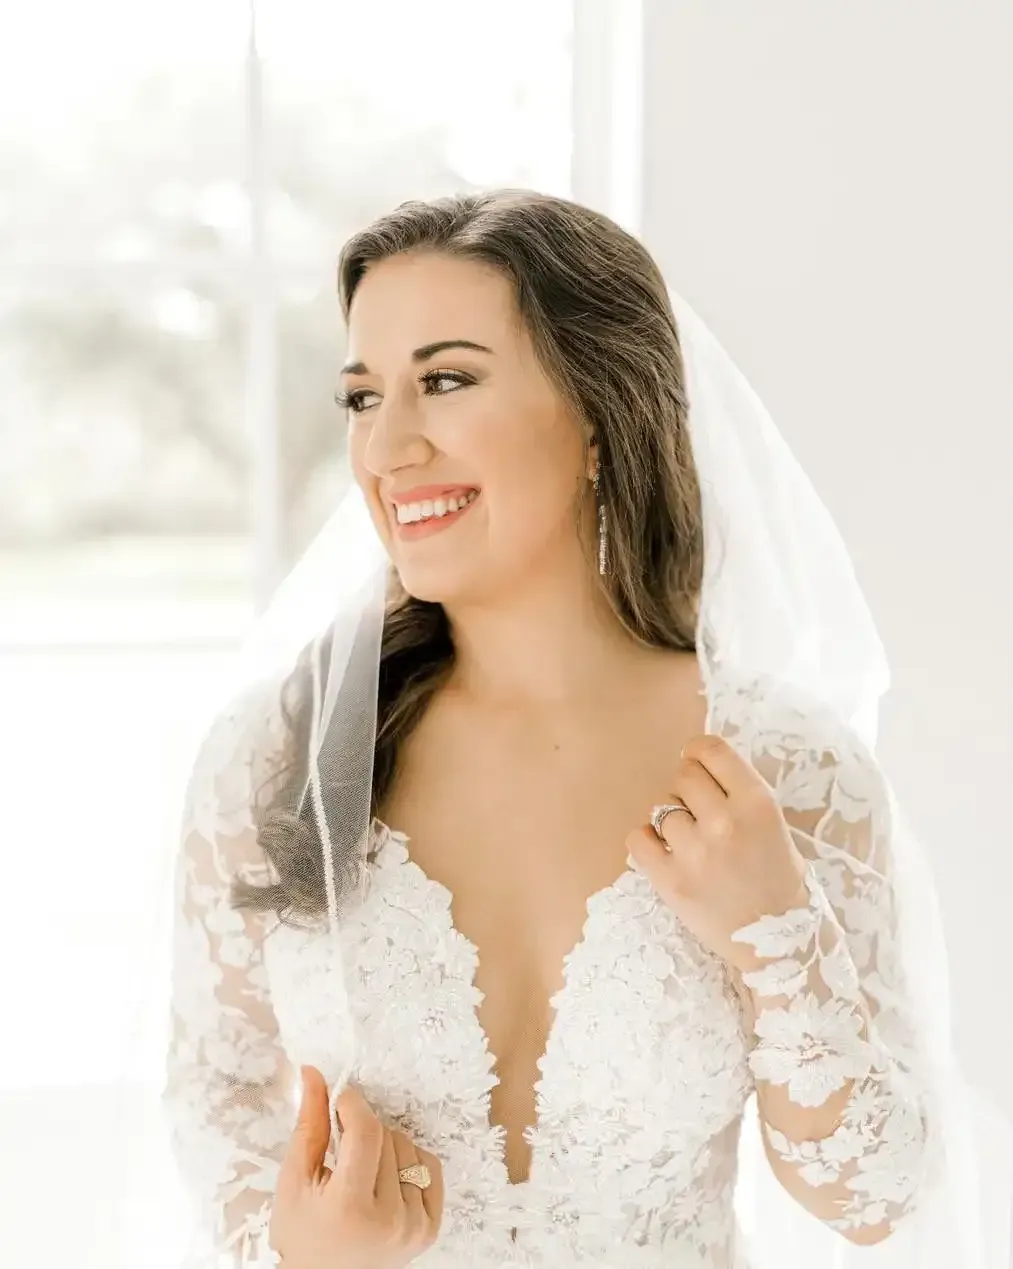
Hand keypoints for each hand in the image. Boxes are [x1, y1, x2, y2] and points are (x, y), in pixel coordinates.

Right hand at [269, 1066, 443, 1268]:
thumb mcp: (294, 1181)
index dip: (352, 1104)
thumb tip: (314, 1073)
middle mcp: (390, 1220)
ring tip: (361, 1174)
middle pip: (387, 1135)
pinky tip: (385, 1180)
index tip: (339, 1101)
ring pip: (408, 1146)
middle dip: (363, 1132)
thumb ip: (309, 1125)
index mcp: (350, 1207)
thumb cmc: (301, 1235)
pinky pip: (430, 1167)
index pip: (366, 1130)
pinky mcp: (430, 1229)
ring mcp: (414, 1227)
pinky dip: (409, 1162)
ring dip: (385, 1146)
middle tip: (343, 1156)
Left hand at [625, 733, 809, 972]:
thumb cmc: (778, 879)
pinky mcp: (670, 880)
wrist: (780, 942)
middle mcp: (725, 822)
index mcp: (757, 803)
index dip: (699, 754)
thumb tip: (695, 764)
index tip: (698, 766)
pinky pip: (638, 837)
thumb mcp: (773, 824)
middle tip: (700, 813)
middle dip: (688, 790)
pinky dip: (647, 842)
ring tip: (691, 843)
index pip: (711, 749)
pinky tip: (666, 853)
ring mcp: (695, 852)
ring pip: (661, 808)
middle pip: (683, 775)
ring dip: (671, 821)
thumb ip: (737, 793)